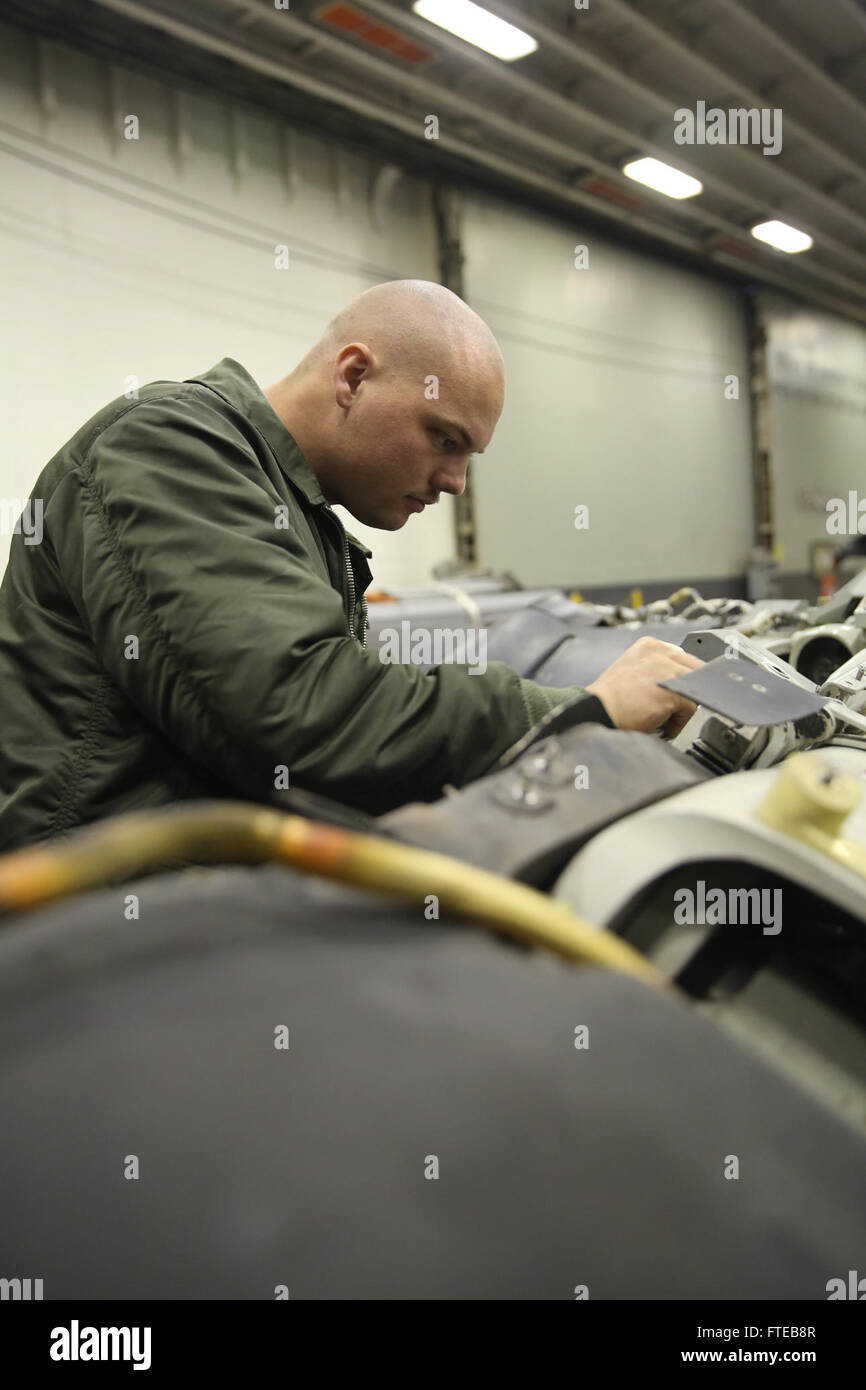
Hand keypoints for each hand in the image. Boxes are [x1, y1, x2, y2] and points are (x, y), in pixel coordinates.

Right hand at [586, 636, 704, 738]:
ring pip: (694, 690)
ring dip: (681, 707)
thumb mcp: (632, 670)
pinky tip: (660, 724)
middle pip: (696, 671)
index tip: (676, 692)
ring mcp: (666, 671)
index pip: (684, 658)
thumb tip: (678, 679)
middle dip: (686, 692)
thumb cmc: (609, 699)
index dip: (683, 678)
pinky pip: (690, 709)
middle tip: (670, 707)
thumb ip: (656, 668)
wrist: (596, 712)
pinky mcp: (669, 692)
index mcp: (650, 646)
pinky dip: (678, 722)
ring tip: (663, 717)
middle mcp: (659, 653)